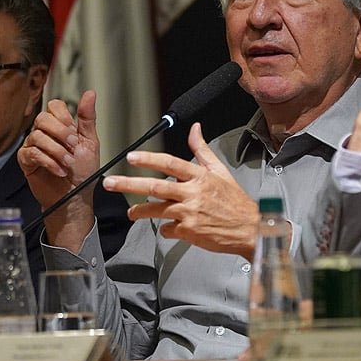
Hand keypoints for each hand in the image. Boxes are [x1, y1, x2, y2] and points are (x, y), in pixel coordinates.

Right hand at [18, 91, 101, 249]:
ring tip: (68, 163)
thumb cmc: (83, 171)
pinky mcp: (26, 161)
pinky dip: (49, 162)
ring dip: (57, 151)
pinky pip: (31, 153)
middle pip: (42, 118)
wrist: (75, 196)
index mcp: (61, 126)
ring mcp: (34, 146)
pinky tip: (59, 170)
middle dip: (61, 133)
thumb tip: (90, 93)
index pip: (54, 106)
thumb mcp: (90, 142)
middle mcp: (45, 133)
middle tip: (73, 147)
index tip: (74, 131)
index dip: (63, 117)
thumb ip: (87, 118)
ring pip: (37, 136)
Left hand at [103, 122, 260, 258]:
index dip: (149, 159)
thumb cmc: (235, 201)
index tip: (131, 157)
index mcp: (200, 176)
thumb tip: (194, 128)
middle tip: (110, 183)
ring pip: (156, 210)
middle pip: (155, 187)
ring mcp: (190, 214)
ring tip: (130, 213)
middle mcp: (193, 194)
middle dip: (129, 184)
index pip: (170, 163)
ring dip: (139, 211)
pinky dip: (166, 229)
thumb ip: (202, 150)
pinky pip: (168, 229)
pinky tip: (169, 228)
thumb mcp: (220, 171)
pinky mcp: (189, 232)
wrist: (250, 229)